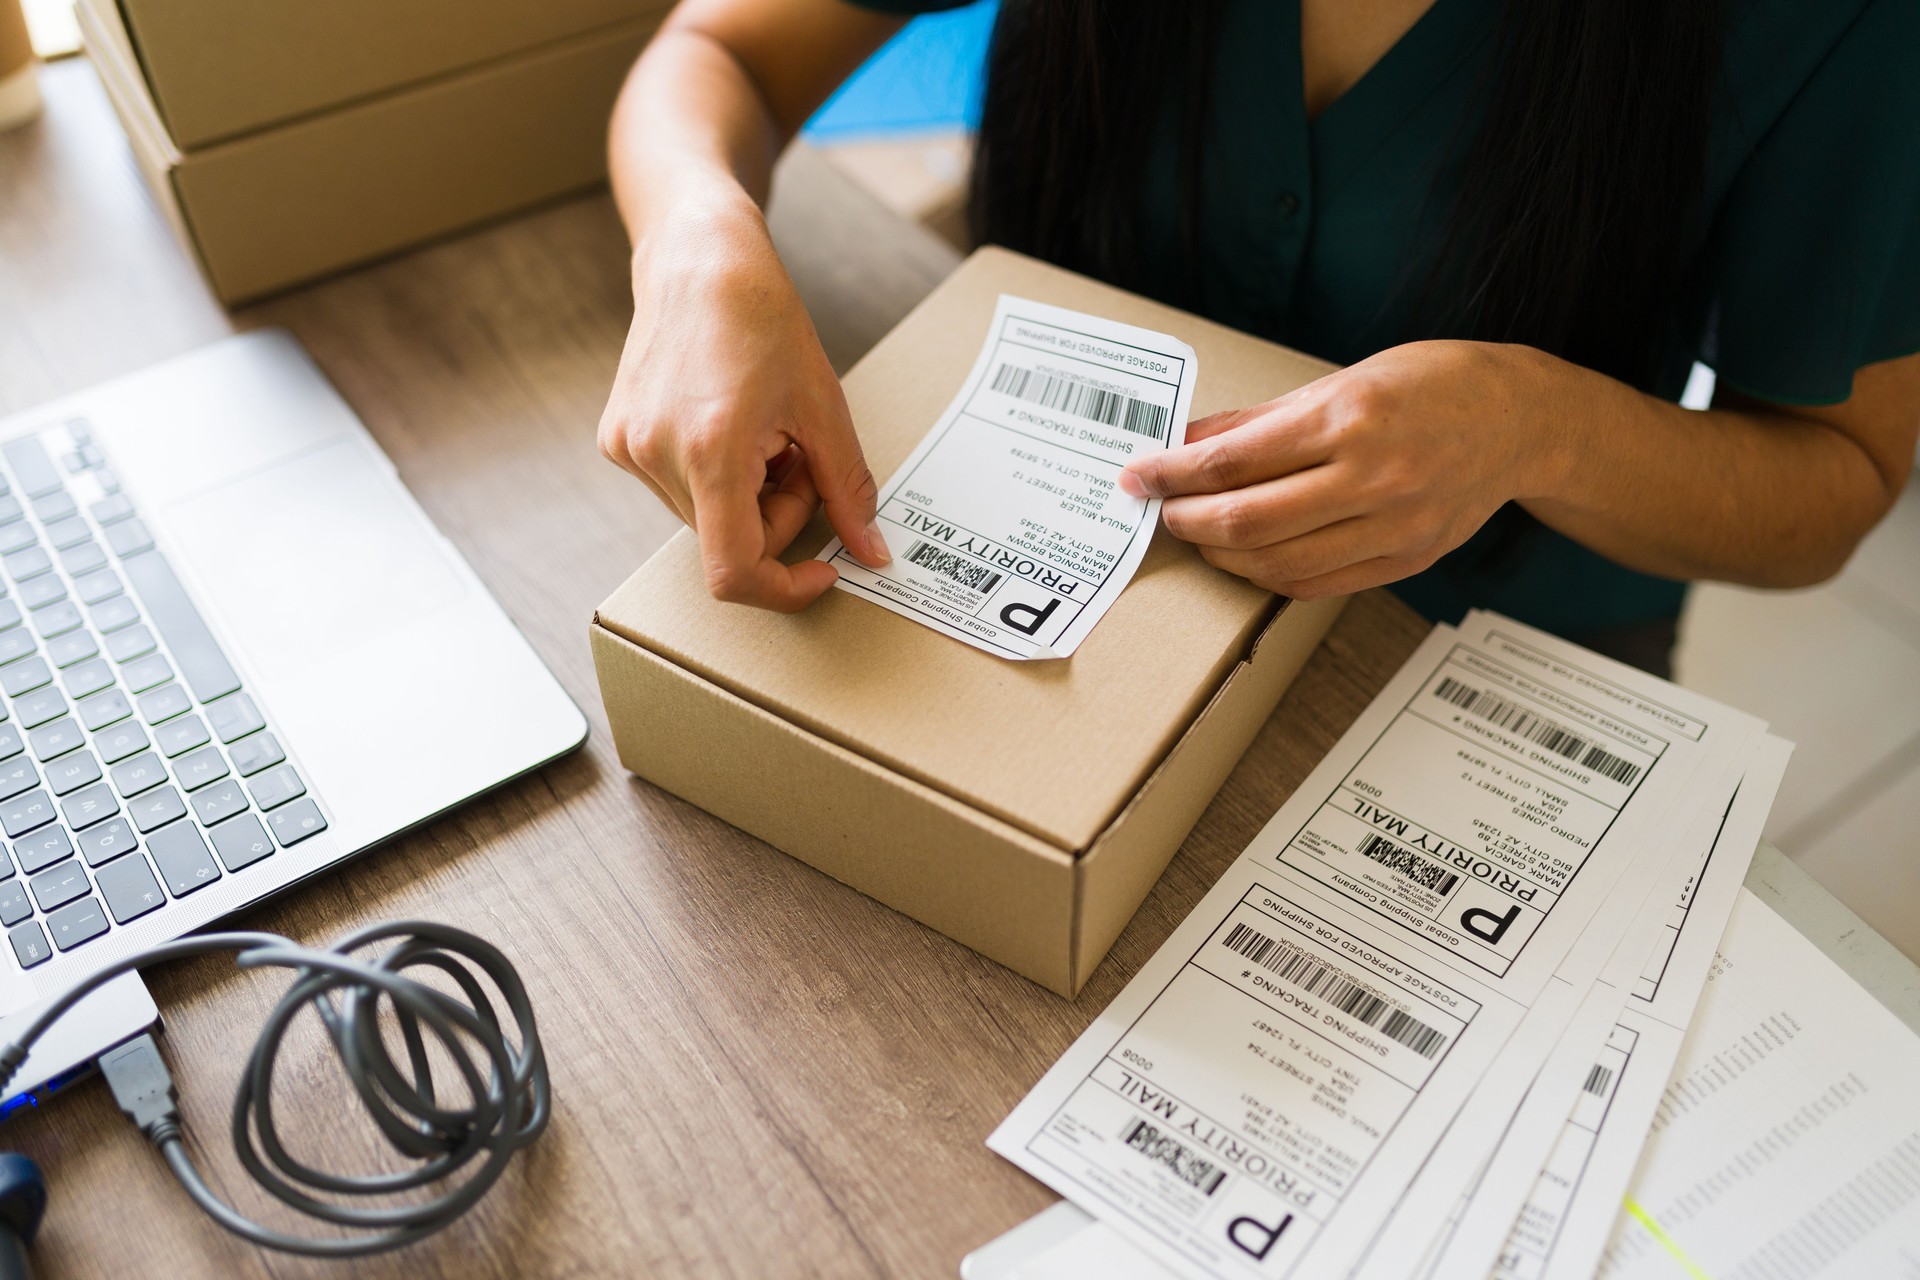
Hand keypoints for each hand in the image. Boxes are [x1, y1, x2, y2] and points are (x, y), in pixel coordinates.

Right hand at [597, 203, 890, 611]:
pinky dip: (716, 478)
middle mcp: (656, 455)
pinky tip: (729, 425)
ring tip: (764, 434)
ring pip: (706, 521)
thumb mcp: (823, 407)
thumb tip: (870, 551)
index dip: (783, 589)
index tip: (821, 570)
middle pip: (728, 543)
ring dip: (748, 496)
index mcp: (710, 450)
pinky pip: (679, 492)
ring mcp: (628, 449)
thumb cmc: (763, 318)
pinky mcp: (616, 441)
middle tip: (798, 459)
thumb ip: (847, 489)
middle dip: (777, 516)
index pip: (734, 572)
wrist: (699, 260)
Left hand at [1119, 340, 1552, 599]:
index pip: (1233, 462)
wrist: (1520, 420)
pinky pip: (1316, 585)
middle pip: (1248, 521)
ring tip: (1198, 532)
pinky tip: (1246, 556)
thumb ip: (1259, 420)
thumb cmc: (1432, 386)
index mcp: (1351, 418)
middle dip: (1187, 520)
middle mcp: (1374, 476)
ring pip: (1277, 565)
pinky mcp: (1406, 560)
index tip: (1139, 475)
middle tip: (1160, 508)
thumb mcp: (1342, 380)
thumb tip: (1186, 441)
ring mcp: (1393, 526)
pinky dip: (1268, 576)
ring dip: (1220, 555)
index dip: (1172, 474)